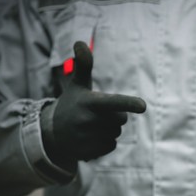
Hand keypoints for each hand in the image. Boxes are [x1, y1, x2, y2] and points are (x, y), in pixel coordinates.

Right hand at [41, 41, 145, 167]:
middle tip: (96, 114)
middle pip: (121, 119)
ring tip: (90, 127)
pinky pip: (111, 145)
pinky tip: (90, 138)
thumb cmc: (72, 104)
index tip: (143, 106)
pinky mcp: (90, 153)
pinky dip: (105, 142)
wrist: (52, 134)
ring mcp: (88, 139)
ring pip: (116, 133)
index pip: (113, 102)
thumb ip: (83, 66)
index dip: (128, 103)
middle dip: (114, 116)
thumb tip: (79, 42)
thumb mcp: (77, 85)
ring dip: (109, 130)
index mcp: (88, 102)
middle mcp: (87, 121)